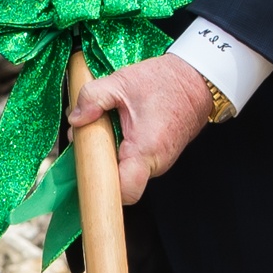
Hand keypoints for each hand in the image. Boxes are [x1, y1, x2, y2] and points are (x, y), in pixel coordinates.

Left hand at [73, 53, 214, 201]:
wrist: (197, 80)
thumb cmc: (164, 81)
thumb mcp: (122, 82)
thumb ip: (93, 98)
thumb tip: (75, 119)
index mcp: (145, 150)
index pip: (124, 193)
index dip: (103, 188)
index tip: (87, 169)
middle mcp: (156, 164)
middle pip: (119, 181)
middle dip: (98, 161)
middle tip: (88, 134)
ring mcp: (159, 163)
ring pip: (125, 171)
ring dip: (109, 153)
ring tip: (106, 124)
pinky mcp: (159, 157)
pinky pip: (134, 162)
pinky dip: (121, 149)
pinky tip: (118, 127)